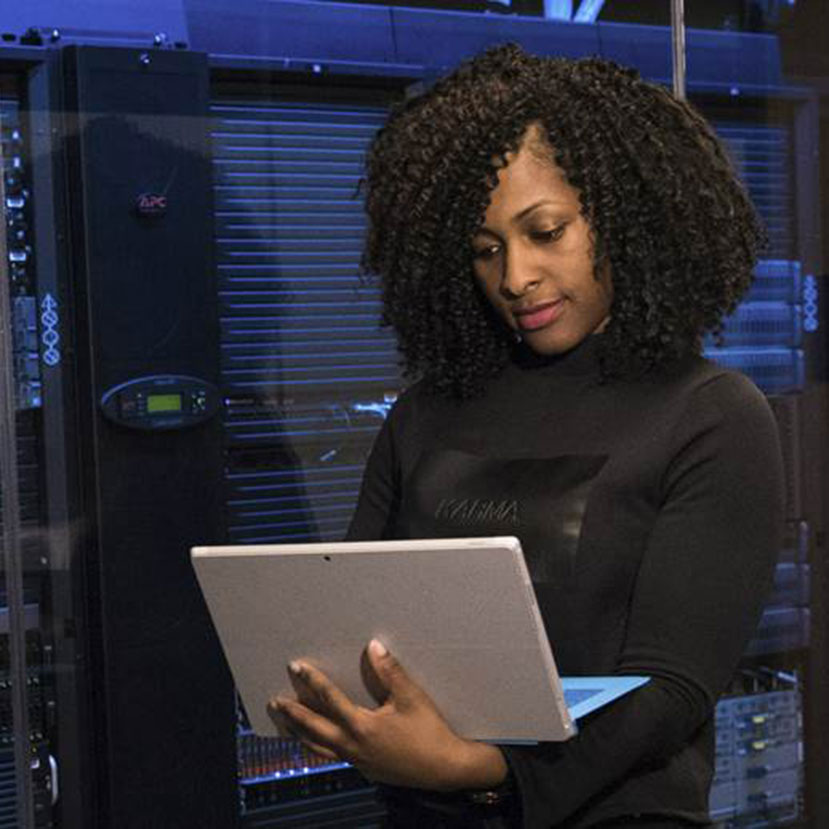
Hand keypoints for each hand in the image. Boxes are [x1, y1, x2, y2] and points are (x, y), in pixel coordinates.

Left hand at [267, 639, 507, 790]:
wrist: (445, 769)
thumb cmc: (429, 731)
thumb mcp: (411, 697)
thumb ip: (390, 671)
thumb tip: (373, 646)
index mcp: (362, 726)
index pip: (329, 699)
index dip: (312, 681)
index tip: (296, 667)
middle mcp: (353, 746)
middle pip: (314, 728)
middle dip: (293, 713)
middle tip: (275, 702)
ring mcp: (357, 760)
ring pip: (320, 748)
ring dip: (301, 734)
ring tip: (286, 725)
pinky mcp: (365, 769)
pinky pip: (334, 756)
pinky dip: (318, 747)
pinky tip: (319, 742)